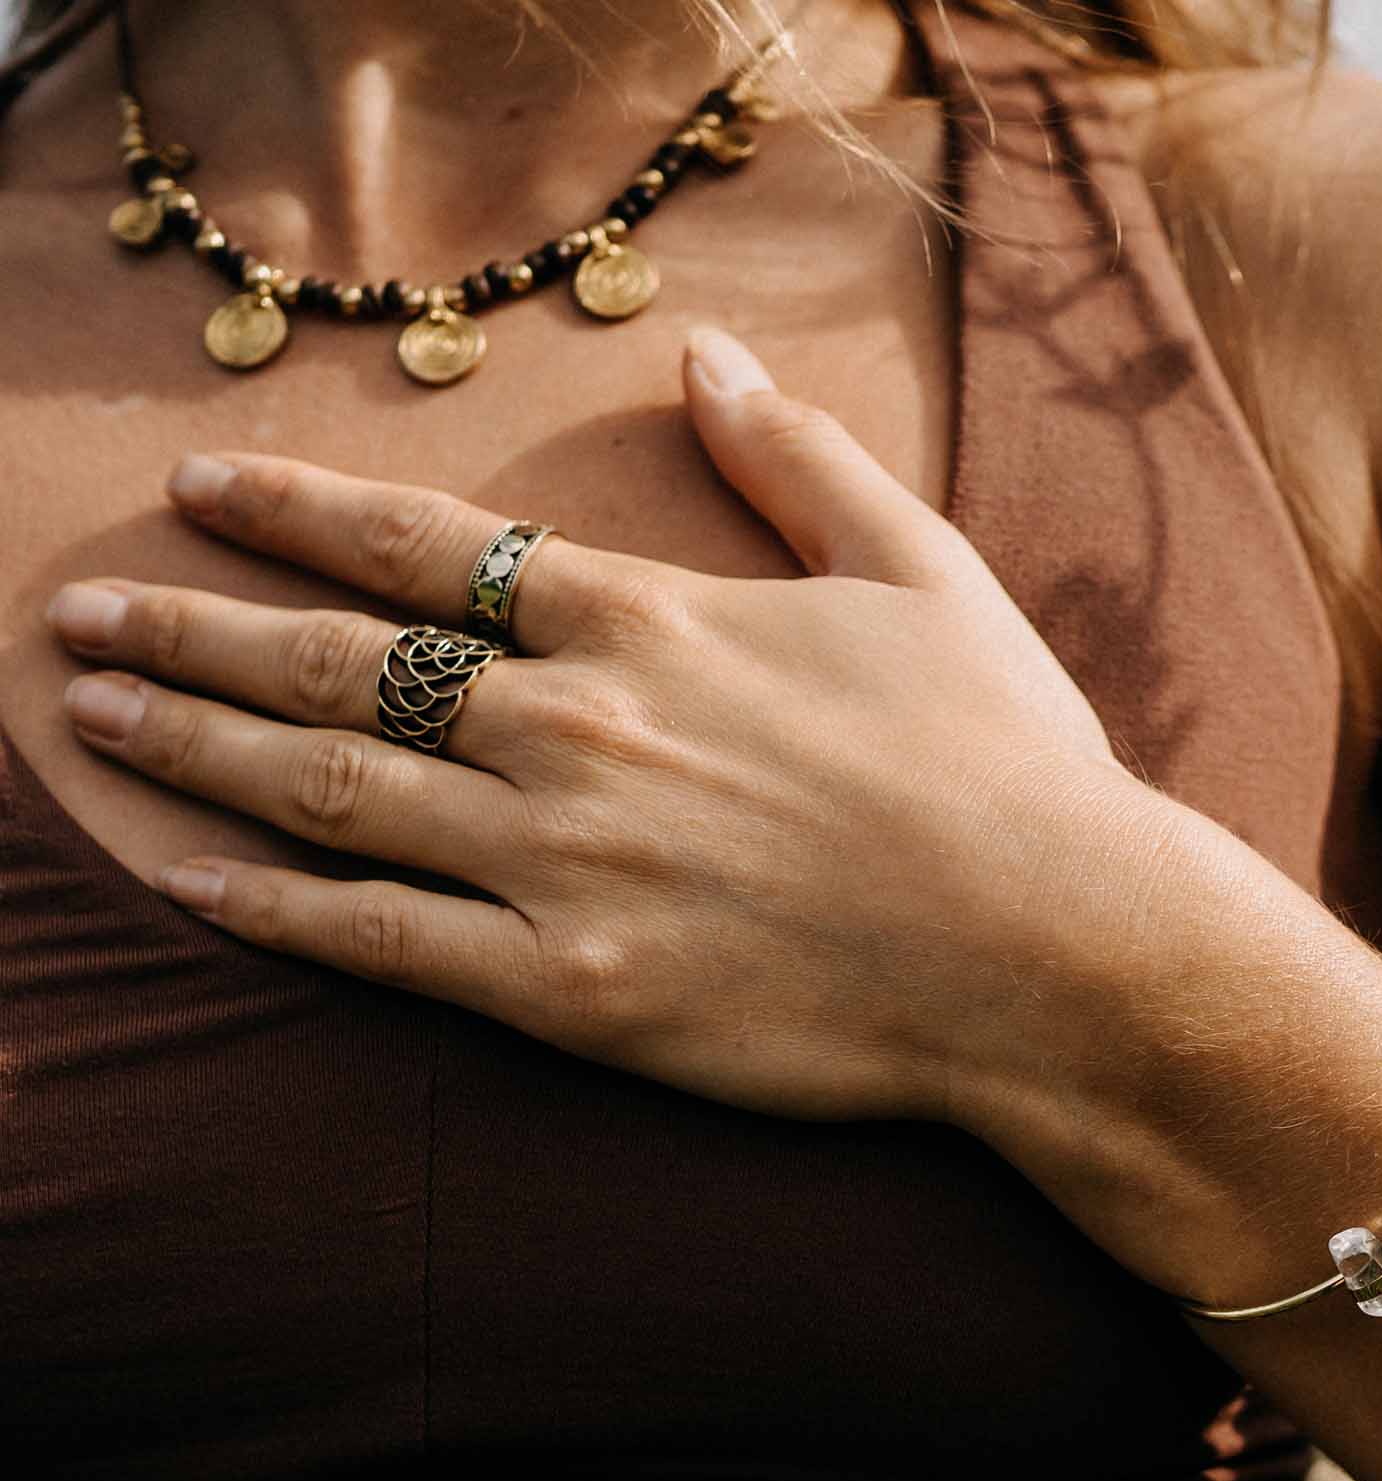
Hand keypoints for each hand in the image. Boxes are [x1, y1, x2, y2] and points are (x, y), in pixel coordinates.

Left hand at [45, 327, 1152, 1125]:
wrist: (1056, 948)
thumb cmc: (1006, 763)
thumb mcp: (924, 572)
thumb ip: (798, 461)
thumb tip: (698, 359)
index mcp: (653, 622)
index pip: (429, 546)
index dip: (298, 510)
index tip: (202, 488)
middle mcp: (578, 728)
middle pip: (343, 662)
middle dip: (198, 624)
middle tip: (83, 611)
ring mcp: (563, 862)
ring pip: (334, 790)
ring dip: (201, 743)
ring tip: (96, 711)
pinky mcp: (574, 990)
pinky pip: (386, 943)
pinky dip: (278, 908)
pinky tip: (192, 876)